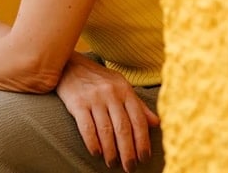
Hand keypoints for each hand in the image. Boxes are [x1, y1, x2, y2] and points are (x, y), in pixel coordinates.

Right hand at [56, 53, 159, 172]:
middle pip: (123, 128)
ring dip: (111, 151)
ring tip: (113, 163)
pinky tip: (96, 153)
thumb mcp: (121, 86)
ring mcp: (94, 98)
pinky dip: (93, 143)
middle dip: (128, 151)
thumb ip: (138, 105)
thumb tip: (156, 123)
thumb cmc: (99, 79)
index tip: (144, 158)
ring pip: (106, 130)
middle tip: (130, 167)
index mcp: (125, 91)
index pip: (138, 120)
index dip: (143, 141)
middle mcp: (111, 94)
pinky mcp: (77, 103)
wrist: (70, 65)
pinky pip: (87, 127)